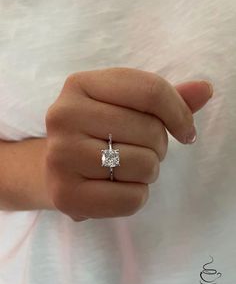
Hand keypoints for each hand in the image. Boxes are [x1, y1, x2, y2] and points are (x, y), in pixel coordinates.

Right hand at [45, 67, 212, 220]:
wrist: (55, 164)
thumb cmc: (95, 131)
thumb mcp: (123, 105)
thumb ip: (163, 98)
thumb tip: (205, 89)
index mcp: (80, 84)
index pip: (150, 91)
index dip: (180, 113)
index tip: (186, 131)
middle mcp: (64, 116)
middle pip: (150, 130)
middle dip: (159, 145)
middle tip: (142, 149)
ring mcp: (61, 156)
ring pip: (144, 165)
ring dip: (149, 171)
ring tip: (128, 167)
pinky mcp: (66, 194)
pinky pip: (131, 199)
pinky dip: (138, 196)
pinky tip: (120, 188)